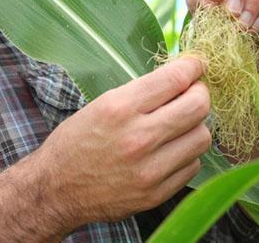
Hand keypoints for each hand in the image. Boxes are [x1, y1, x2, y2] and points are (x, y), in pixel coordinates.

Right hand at [34, 57, 210, 227]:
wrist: (56, 190)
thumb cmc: (75, 142)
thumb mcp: (100, 105)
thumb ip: (141, 93)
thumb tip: (181, 78)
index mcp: (119, 108)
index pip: (174, 79)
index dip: (192, 67)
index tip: (196, 65)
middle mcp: (138, 138)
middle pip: (198, 106)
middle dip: (200, 93)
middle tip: (193, 93)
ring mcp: (149, 169)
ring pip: (202, 137)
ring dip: (195, 126)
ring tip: (179, 125)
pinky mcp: (156, 194)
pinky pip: (192, 165)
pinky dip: (186, 154)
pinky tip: (169, 150)